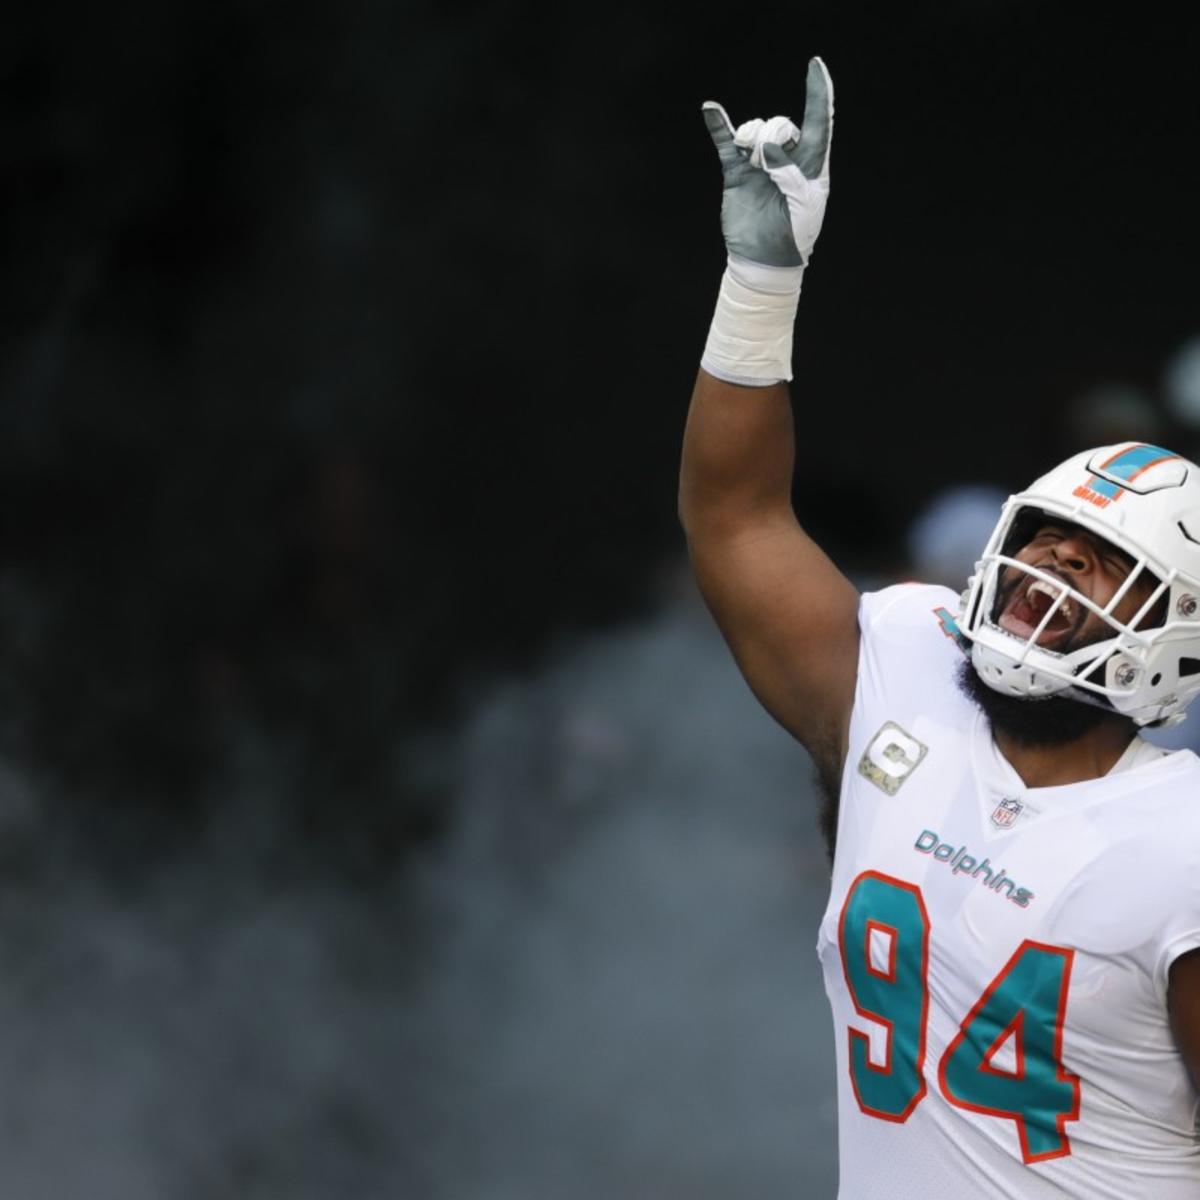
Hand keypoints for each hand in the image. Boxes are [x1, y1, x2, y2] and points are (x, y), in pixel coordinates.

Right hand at [702, 57, 833, 269]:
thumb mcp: (804, 205)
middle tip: (767, 162)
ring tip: (751, 161)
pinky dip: (719, 126)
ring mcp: (758, 164)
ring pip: (755, 131)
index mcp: (811, 164)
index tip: (815, 66)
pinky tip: (710, 109)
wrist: (764, 261)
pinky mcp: (736, 174)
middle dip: (774, 133)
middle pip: (780, 125)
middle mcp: (785, 159)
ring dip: (752, 139)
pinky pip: (725, 144)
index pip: (818, 121)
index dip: (818, 93)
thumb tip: (765, 148)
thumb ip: (790, 173)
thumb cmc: (793, 236)